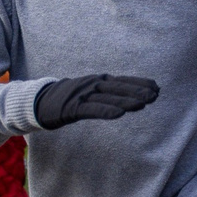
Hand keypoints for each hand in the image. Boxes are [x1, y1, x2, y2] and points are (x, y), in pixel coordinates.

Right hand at [35, 74, 159, 128]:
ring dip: (126, 100)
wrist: (39, 100)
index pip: (123, 81)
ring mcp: (82, 95)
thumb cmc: (69, 98)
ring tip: (143, 103)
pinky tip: (119, 115)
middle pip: (119, 88)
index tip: (157, 87)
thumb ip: (108, 96)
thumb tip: (130, 101)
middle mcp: (92, 85)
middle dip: (138, 91)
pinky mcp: (72, 107)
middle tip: (156, 95)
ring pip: (108, 98)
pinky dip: (106, 111)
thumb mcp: (91, 93)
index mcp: (98, 81)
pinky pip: (92, 110)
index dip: (139, 84)